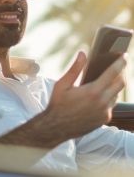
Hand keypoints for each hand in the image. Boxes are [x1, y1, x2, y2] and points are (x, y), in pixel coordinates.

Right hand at [0, 51, 126, 148]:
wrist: (56, 127)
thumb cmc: (58, 104)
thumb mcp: (62, 84)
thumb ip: (75, 68)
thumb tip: (82, 53)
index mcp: (92, 91)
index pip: (112, 73)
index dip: (120, 63)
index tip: (124, 56)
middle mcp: (102, 103)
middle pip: (120, 84)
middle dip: (121, 73)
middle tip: (117, 66)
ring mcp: (105, 113)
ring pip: (116, 95)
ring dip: (113, 86)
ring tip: (104, 80)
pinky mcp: (104, 119)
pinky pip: (110, 105)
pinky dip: (107, 97)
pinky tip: (96, 95)